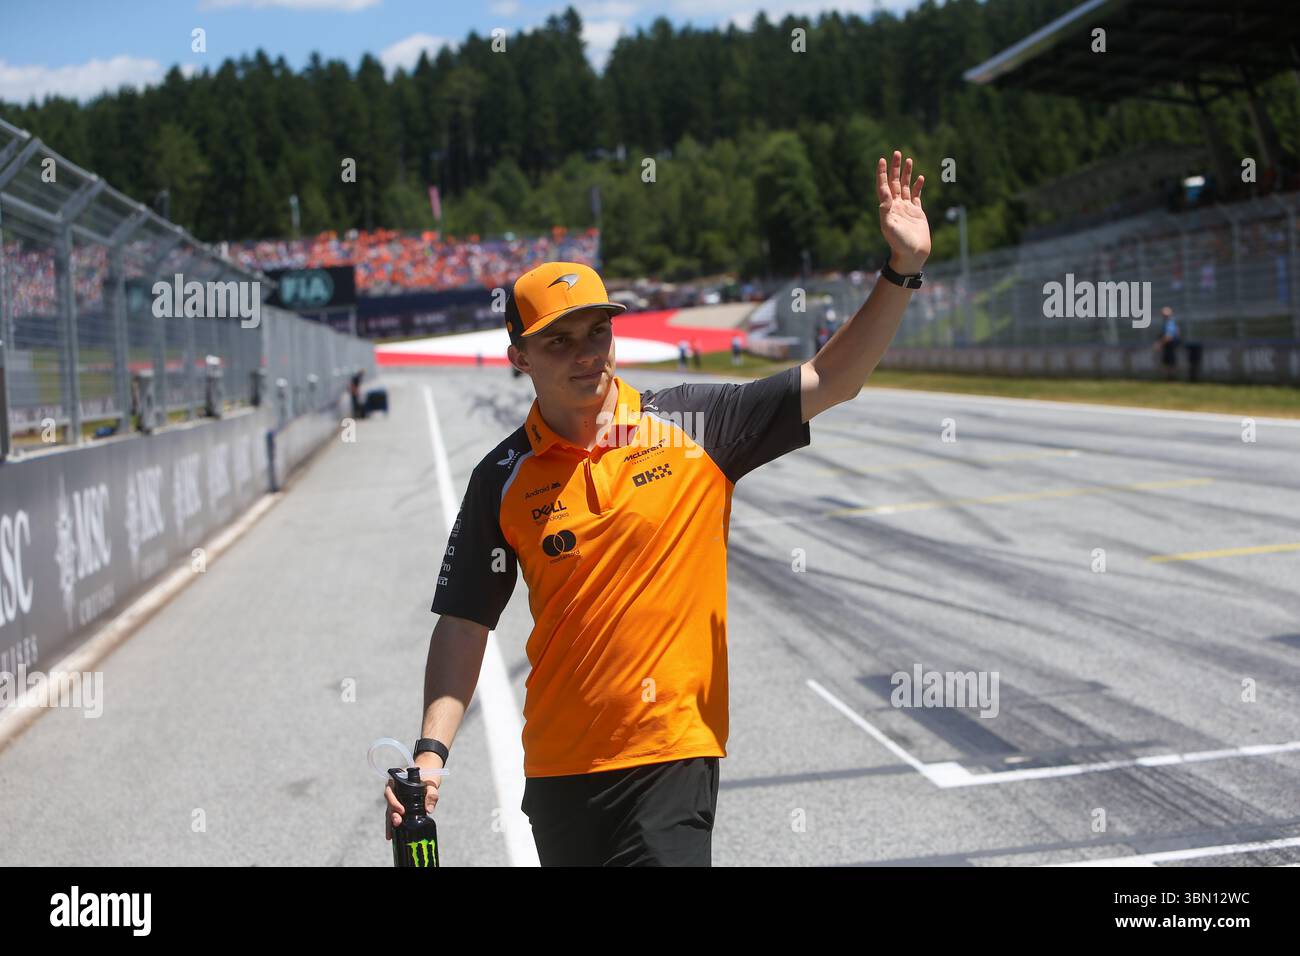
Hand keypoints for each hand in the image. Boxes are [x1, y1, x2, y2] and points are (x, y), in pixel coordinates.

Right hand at [383, 752, 443, 840]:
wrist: (429, 772)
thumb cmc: (429, 775)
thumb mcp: (432, 783)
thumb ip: (432, 795)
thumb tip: (429, 810)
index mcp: (397, 779)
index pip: (390, 790)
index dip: (393, 801)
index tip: (401, 810)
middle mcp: (394, 788)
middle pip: (389, 802)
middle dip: (391, 814)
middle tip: (398, 822)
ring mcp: (396, 797)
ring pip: (390, 810)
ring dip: (390, 821)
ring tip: (391, 834)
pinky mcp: (399, 804)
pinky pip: (394, 813)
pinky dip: (393, 823)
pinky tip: (392, 834)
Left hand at [877, 150, 930, 274]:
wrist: (912, 254)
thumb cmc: (899, 243)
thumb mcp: (889, 227)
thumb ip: (886, 210)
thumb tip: (884, 195)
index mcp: (887, 208)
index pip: (883, 186)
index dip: (882, 173)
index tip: (882, 160)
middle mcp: (895, 206)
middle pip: (894, 182)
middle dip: (895, 168)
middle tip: (897, 152)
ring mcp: (906, 208)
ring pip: (905, 186)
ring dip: (906, 173)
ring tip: (908, 159)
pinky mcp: (917, 212)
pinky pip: (916, 195)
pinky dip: (917, 186)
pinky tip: (920, 177)